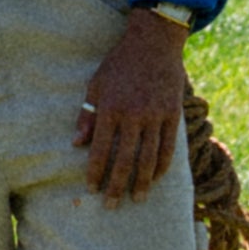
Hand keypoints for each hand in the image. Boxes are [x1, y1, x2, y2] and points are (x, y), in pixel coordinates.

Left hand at [74, 8, 187, 206]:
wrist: (154, 42)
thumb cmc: (119, 63)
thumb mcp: (96, 84)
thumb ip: (87, 114)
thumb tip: (76, 144)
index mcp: (111, 108)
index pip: (101, 150)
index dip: (95, 172)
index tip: (91, 189)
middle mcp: (133, 115)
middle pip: (125, 160)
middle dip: (117, 186)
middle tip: (111, 206)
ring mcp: (155, 115)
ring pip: (149, 158)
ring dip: (142, 182)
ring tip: (137, 199)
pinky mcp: (172, 113)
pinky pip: (168, 146)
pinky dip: (163, 165)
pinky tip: (157, 178)